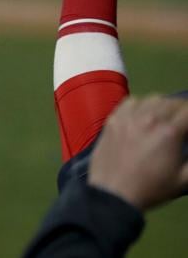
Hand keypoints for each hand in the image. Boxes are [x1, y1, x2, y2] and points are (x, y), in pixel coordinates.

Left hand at [88, 95, 187, 210]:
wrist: (114, 193)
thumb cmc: (151, 188)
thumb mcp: (183, 179)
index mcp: (169, 132)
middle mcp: (149, 118)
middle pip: (172, 103)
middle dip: (182, 112)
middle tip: (183, 125)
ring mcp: (128, 117)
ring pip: (152, 99)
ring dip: (163, 106)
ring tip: (165, 118)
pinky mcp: (113, 119)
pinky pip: (130, 102)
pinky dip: (141, 104)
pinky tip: (142, 115)